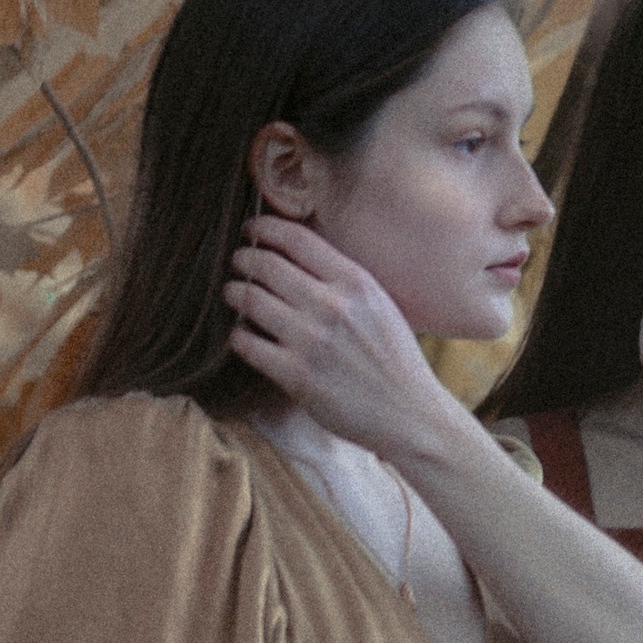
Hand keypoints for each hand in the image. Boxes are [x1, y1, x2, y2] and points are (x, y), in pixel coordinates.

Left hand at [224, 215, 453, 461]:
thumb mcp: (380, 304)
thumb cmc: (394, 358)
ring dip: (234, 293)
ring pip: (250, 300)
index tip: (252, 229)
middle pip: (266, 265)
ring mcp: (312, 341)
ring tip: (232, 293)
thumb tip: (297, 254)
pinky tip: (241, 334)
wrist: (410, 414)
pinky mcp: (296, 376)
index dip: (265, 228)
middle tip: (237, 261)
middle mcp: (332, 306)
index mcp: (356, 282)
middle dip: (244, 259)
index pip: (297, 238)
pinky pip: (247, 344)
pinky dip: (238, 334)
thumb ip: (343, 279)